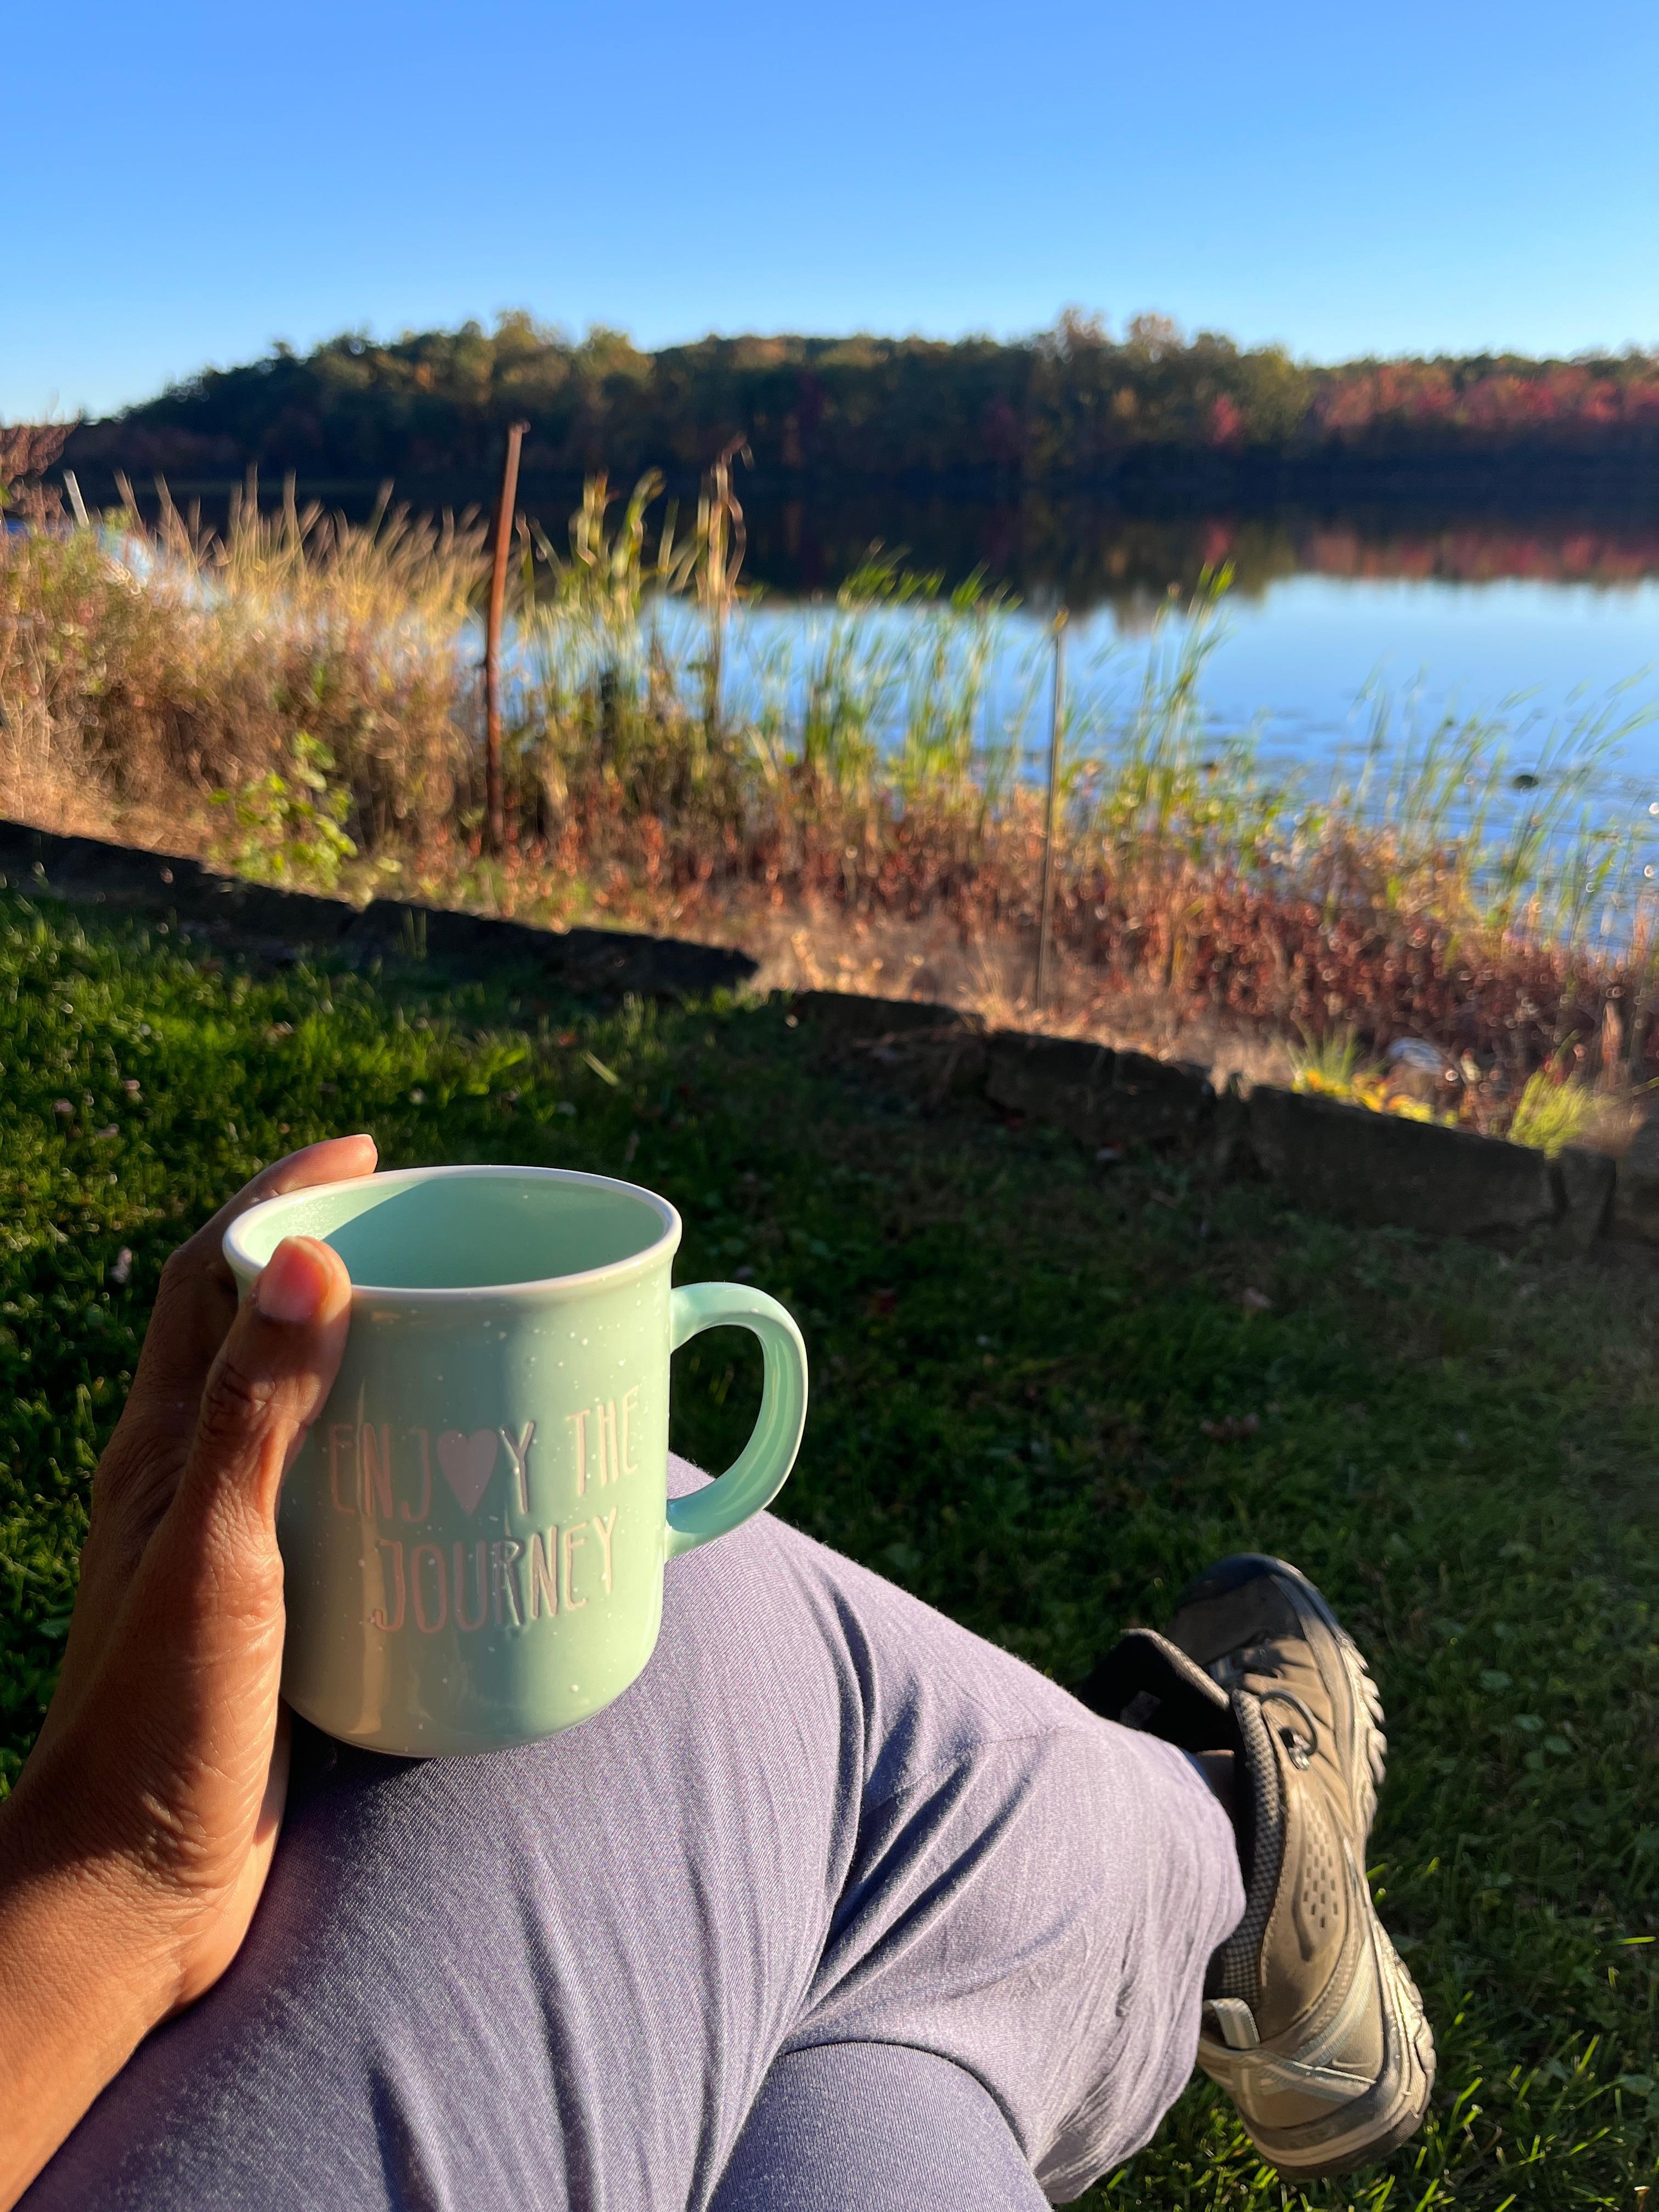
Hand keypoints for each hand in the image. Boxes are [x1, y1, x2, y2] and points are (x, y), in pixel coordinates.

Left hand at [0, 1136, 375, 2204]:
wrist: (134, 1892)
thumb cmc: (161, 1730)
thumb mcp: (217, 1558)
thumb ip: (260, 1417)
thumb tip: (316, 1261)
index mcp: (161, 1447)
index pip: (213, 1277)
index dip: (282, 1195)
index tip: (365, 1149)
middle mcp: (194, 1479)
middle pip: (267, 1328)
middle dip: (346, 1261)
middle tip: (445, 1238)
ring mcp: (238, 1543)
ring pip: (312, 1412)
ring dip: (383, 1359)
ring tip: (476, 1338)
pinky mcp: (285, 1606)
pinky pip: (348, 1496)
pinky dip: (405, 1461)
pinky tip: (469, 1479)